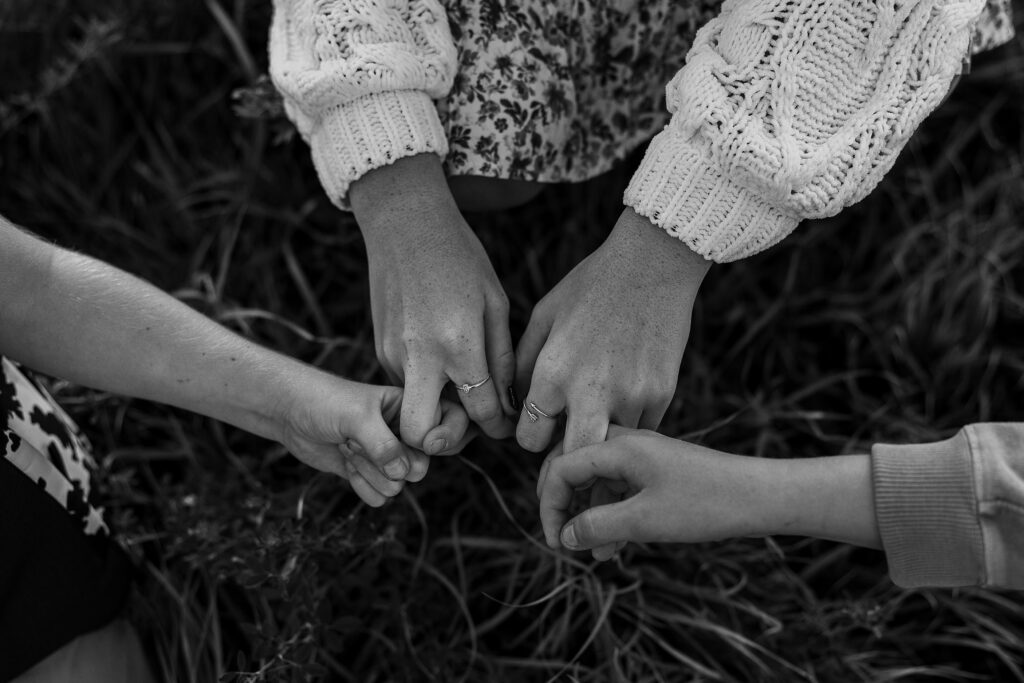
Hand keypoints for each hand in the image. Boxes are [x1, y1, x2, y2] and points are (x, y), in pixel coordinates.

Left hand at [277, 367, 470, 506]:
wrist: (289, 411)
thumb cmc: (325, 401)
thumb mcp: (357, 417)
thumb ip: (384, 445)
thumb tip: (403, 476)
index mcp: (411, 409)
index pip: (443, 431)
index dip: (433, 442)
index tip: (414, 441)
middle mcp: (403, 434)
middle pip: (419, 468)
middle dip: (387, 462)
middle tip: (361, 439)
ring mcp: (386, 456)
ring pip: (397, 486)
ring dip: (368, 472)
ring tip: (349, 446)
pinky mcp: (367, 474)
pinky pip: (379, 497)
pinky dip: (361, 486)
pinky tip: (345, 464)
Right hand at [351, 154, 515, 448]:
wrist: (404, 222)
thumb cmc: (460, 256)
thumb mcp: (494, 302)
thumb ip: (500, 358)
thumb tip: (506, 403)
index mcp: (458, 343)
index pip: (480, 411)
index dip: (499, 426)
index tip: (507, 423)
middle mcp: (420, 356)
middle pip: (421, 434)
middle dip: (447, 441)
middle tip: (468, 425)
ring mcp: (393, 354)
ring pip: (411, 409)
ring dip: (436, 409)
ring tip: (461, 386)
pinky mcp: (379, 348)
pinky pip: (403, 385)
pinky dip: (423, 386)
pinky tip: (441, 362)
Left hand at [516, 208, 709, 558]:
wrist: (653, 264)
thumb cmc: (590, 288)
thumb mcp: (542, 317)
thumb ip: (521, 366)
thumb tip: (515, 408)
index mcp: (552, 373)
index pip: (529, 438)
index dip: (531, 435)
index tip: (539, 426)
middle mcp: (590, 392)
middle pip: (572, 462)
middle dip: (563, 463)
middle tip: (562, 453)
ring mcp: (631, 397)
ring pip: (610, 450)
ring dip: (600, 443)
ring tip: (596, 425)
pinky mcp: (661, 394)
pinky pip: (640, 430)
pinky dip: (629, 426)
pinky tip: (624, 399)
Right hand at [537, 426, 777, 550]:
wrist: (760, 496)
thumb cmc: (705, 504)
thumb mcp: (644, 521)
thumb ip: (597, 527)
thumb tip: (564, 536)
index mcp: (618, 446)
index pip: (561, 467)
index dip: (549, 505)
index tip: (555, 542)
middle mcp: (626, 444)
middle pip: (573, 467)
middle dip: (563, 504)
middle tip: (563, 540)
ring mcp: (642, 456)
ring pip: (597, 481)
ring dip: (589, 515)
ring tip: (595, 553)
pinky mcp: (657, 470)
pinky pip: (620, 488)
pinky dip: (611, 514)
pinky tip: (615, 547)